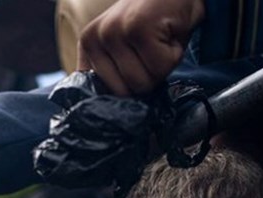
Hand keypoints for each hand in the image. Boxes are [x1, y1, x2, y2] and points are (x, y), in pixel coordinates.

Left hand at [76, 0, 204, 95]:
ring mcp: (114, 32)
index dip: (123, 93)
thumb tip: (115, 112)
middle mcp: (94, 37)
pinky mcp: (137, 28)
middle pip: (124, 92)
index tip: (136, 81)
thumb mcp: (126, 46)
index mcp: (88, 44)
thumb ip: (115, 72)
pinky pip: (160, 67)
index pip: (97, 94)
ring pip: (143, 82)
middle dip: (148, 78)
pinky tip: (169, 33)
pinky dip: (174, 55)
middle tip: (153, 51)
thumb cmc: (156, 20)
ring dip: (163, 67)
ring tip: (161, 41)